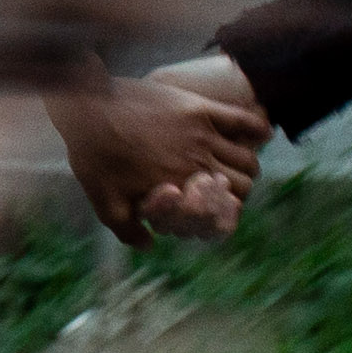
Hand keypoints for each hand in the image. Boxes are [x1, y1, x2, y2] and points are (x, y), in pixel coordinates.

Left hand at [48, 66, 268, 246]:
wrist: (88, 108)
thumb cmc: (95, 155)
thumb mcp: (104, 201)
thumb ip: (128, 229)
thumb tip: (149, 245)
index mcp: (181, 189)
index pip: (224, 211)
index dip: (225, 215)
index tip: (218, 210)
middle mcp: (198, 164)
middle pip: (245, 185)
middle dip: (239, 191)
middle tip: (226, 188)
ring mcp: (202, 134)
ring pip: (247, 157)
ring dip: (247, 164)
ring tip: (237, 164)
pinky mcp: (199, 108)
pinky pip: (242, 119)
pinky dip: (258, 128)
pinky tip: (262, 133)